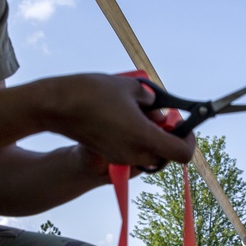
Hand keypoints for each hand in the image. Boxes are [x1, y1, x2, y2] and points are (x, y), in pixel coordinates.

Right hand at [39, 74, 195, 168]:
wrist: (57, 106)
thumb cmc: (91, 93)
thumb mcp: (130, 88)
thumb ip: (151, 100)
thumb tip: (156, 106)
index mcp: (144, 138)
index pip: (182, 152)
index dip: (189, 139)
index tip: (185, 124)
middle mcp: (135, 154)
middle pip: (166, 154)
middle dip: (168, 135)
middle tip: (159, 113)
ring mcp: (121, 158)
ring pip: (149, 154)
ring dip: (152, 136)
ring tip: (140, 111)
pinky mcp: (110, 155)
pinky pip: (133, 152)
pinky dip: (137, 138)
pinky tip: (126, 117)